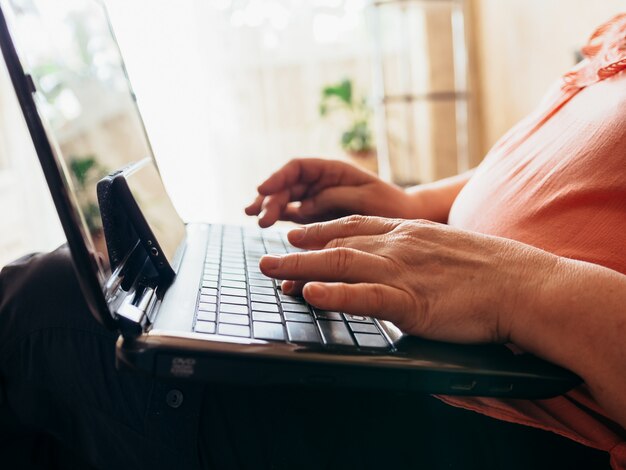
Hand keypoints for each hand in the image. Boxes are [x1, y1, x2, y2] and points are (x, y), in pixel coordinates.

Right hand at [245, 158, 413, 227]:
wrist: (406, 220)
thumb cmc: (390, 205)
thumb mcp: (365, 198)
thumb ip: (334, 198)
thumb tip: (304, 206)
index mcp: (332, 170)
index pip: (297, 168)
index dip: (277, 177)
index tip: (262, 189)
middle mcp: (321, 183)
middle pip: (287, 185)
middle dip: (270, 198)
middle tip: (259, 217)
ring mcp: (318, 200)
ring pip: (286, 200)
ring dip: (269, 207)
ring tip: (255, 219)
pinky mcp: (317, 218)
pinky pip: (293, 215)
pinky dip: (279, 218)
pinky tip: (265, 222)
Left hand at [259, 215, 558, 343]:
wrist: (524, 284)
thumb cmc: (492, 271)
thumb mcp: (447, 248)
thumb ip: (419, 253)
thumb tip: (404, 264)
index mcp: (408, 233)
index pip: (354, 227)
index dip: (320, 231)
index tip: (296, 235)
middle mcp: (398, 246)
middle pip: (337, 243)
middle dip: (298, 249)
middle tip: (267, 256)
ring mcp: (403, 272)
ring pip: (341, 264)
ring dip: (300, 268)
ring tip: (271, 271)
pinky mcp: (412, 302)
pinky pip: (365, 297)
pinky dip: (334, 294)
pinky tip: (310, 294)